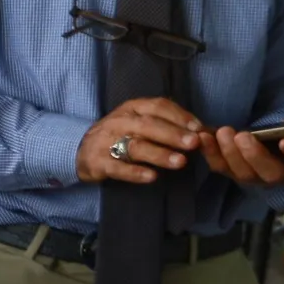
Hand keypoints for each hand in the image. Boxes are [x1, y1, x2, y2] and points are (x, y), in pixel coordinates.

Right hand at [75, 97, 206, 184]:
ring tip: (180, 162)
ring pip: (136, 146)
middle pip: (149, 125)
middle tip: (194, 143)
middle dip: (173, 134)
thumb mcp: (138, 122)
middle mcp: (119, 121)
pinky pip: (118, 168)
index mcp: (132, 108)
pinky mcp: (98, 162)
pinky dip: (135, 173)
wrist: (81, 151)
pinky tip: (151, 177)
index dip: (180, 116)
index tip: (199, 128)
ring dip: (160, 154)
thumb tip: (201, 131)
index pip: (158, 106)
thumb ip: (165, 124)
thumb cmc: (119, 136)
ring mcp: (106, 141)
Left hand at [198, 100, 283, 186]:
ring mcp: (256, 176)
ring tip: (222, 132)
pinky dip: (210, 154)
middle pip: (267, 173)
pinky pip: (221, 167)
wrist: (280, 139)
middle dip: (253, 156)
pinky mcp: (235, 171)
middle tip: (242, 135)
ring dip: (229, 154)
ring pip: (241, 172)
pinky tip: (202, 137)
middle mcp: (282, 174)